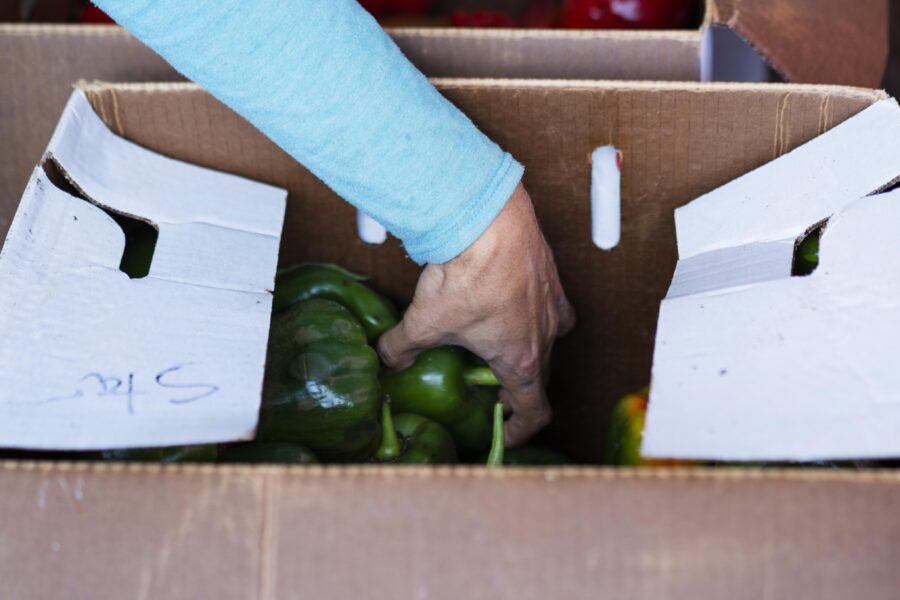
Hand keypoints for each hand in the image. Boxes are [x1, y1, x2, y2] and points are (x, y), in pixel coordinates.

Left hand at [377, 183, 574, 444]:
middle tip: (489, 387)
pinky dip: (536, 312)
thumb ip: (401, 348)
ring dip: (529, 348)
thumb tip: (386, 359)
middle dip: (515, 387)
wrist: (490, 220)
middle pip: (538, 375)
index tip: (504, 432)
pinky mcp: (552, 276)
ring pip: (549, 340)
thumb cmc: (465, 277)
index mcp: (521, 360)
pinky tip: (513, 302)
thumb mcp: (423, 321)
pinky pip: (553, 306)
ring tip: (501, 342)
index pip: (533, 411)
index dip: (519, 430)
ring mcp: (552, 305)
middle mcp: (545, 336)